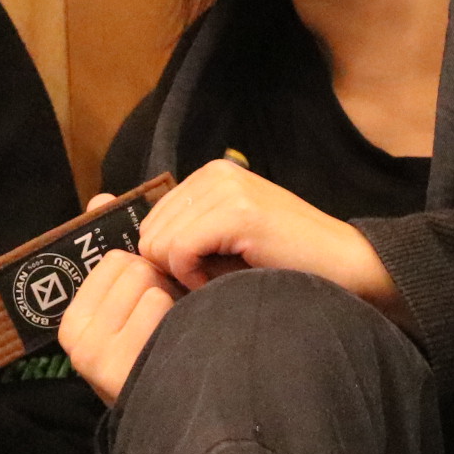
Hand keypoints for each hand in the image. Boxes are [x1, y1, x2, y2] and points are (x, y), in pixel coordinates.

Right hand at [56, 195, 182, 404]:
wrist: (181, 418)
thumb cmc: (158, 352)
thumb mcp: (130, 303)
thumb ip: (112, 251)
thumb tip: (101, 199)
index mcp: (72, 319)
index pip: (115, 259)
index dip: (145, 269)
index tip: (155, 295)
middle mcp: (76, 338)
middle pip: (132, 267)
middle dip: (158, 282)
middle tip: (171, 312)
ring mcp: (96, 354)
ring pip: (149, 283)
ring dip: (173, 299)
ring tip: (178, 326)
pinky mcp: (121, 366)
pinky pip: (160, 306)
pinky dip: (179, 316)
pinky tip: (183, 340)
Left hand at [130, 159, 403, 319]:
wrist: (347, 268)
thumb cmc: (282, 265)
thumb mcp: (221, 241)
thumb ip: (175, 231)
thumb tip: (105, 217)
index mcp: (207, 176)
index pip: (149, 221)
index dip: (167, 257)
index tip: (199, 271)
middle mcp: (213, 173)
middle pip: (148, 233)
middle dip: (174, 267)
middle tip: (215, 277)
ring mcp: (226, 189)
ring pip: (159, 243)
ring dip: (186, 275)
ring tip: (224, 277)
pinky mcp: (237, 212)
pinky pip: (179, 251)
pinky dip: (194, 277)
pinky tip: (224, 280)